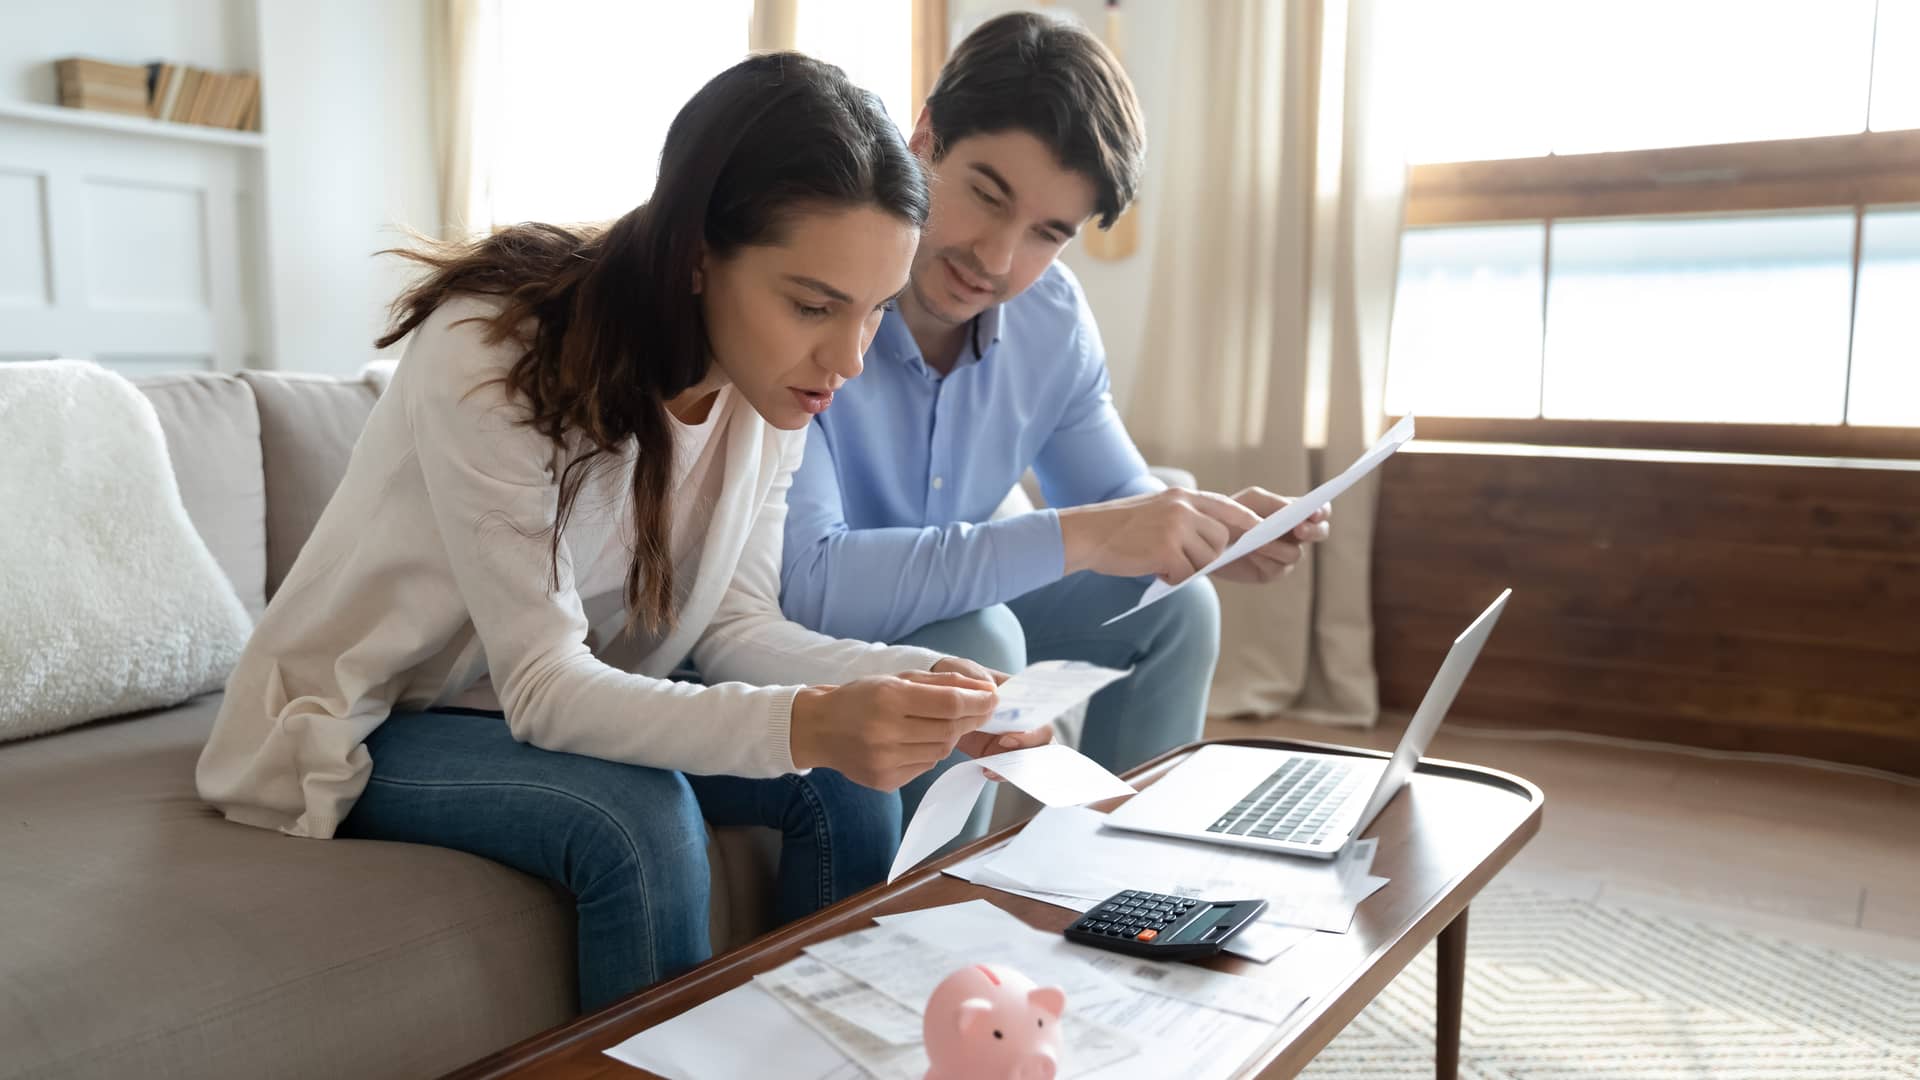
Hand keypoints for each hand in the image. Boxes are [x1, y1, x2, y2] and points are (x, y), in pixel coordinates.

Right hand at [788, 669, 996, 790]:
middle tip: (978, 710)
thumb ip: (941, 683)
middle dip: (970, 719)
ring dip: (948, 735)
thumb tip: (985, 692)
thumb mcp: (896, 679)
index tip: (992, 699)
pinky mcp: (885, 781)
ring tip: (937, 723)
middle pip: (949, 730)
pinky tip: (915, 740)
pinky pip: (925, 765)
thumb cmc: (861, 698)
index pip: (950, 704)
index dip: (977, 702)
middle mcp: (886, 733)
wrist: (819, 728)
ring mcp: (885, 761)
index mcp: (889, 700)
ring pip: (940, 750)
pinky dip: (930, 752)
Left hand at [935, 656, 1043, 777]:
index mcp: (1020, 696)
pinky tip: (985, 771)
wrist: (936, 694)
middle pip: (1043, 739)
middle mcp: (1021, 717)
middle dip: (1028, 748)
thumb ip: (979, 679)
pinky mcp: (994, 752)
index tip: (1008, 736)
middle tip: (1001, 747)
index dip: (1033, 730)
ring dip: (1015, 764)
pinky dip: (1000, 772)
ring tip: (992, 768)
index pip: (1043, 714)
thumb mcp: (966, 671)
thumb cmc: (958, 677)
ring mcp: (1010, 736)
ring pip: (1029, 756)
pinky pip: (1006, 767)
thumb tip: (993, 693)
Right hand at [1057, 487, 1262, 583]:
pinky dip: (1172, 578)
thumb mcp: (1156, 511)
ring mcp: (1175, 528)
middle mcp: (1182, 508)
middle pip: (1221, 539)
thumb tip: (1216, 541)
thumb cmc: (1119, 529)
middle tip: (1180, 561)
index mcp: (1181, 497)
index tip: (1261, 531)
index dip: (1247, 520)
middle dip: (1208, 556)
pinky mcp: (1166, 550)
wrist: (1087, 534)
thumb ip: (1185, 518)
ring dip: (1187, 569)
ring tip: (1160, 563)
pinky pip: (1186, 574)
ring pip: (1205, 559)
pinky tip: (1153, 570)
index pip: (1227, 506)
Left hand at [1212, 487, 1331, 584]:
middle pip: (1320, 533)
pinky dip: (1265, 558)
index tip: (1314, 513)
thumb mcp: (1253, 500)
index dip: (1321, 511)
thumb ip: (1275, 503)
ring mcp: (1284, 555)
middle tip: (1299, 530)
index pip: (1320, 511)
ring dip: (1278, 547)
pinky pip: (1278, 568)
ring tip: (1259, 541)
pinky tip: (1251, 551)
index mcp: (1295, 513)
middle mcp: (1295, 535)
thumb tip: (1294, 510)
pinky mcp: (1270, 572)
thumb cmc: (1233, 512)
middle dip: (1313, 531)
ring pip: (1296, 554)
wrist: (1208, 536)